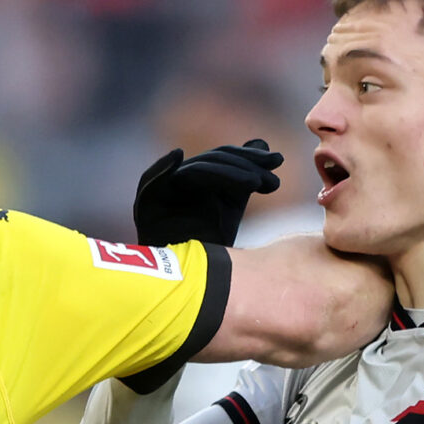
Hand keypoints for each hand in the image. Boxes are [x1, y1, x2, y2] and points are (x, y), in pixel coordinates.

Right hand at [132, 140, 283, 248]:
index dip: (250, 157)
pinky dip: (160, 168)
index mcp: (197, 179)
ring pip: (194, 171)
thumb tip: (259, 140)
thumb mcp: (232, 203)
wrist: (195, 283)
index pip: (223, 158)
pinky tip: (176, 156)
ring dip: (226, 173)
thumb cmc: (212, 248)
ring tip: (254, 183)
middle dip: (244, 165)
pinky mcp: (145, 206)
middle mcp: (177, 181)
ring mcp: (161, 191)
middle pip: (211, 161)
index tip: (278, 161)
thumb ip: (242, 175)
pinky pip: (151, 182)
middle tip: (273, 175)